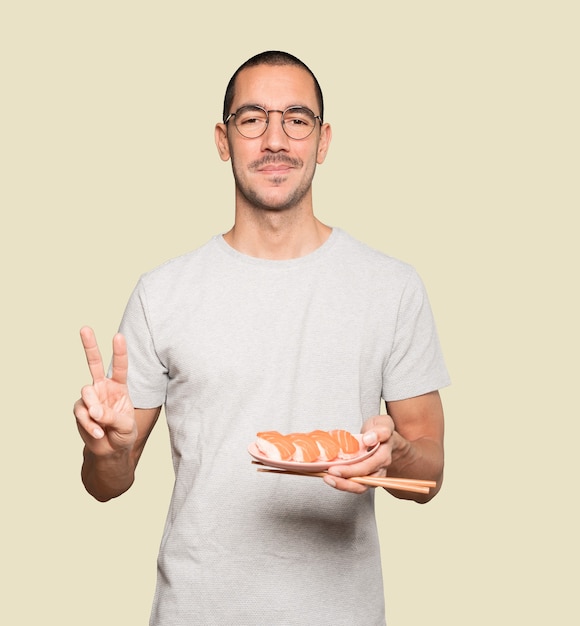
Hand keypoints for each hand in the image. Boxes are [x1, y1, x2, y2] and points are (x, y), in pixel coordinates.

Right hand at [74, 326, 136, 455]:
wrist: (110, 450)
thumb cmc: (123, 433)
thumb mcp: (126, 426)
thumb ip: (112, 416)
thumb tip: (93, 410)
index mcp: (119, 386)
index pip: (120, 366)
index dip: (119, 352)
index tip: (118, 336)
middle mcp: (103, 387)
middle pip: (94, 363)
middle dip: (90, 345)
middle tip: (85, 328)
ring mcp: (90, 397)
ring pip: (86, 393)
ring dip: (94, 410)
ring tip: (102, 424)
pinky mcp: (80, 409)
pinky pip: (81, 412)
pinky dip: (89, 424)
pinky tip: (97, 433)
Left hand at [323, 415, 395, 493]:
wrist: (382, 437)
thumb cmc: (380, 430)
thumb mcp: (383, 424)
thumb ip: (379, 431)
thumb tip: (368, 439)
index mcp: (384, 454)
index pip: (371, 464)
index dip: (354, 469)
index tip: (336, 468)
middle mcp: (380, 468)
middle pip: (364, 479)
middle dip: (346, 477)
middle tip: (330, 472)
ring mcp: (372, 474)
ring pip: (359, 485)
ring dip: (343, 484)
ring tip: (328, 478)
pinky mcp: (364, 477)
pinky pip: (354, 484)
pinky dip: (341, 482)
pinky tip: (330, 477)